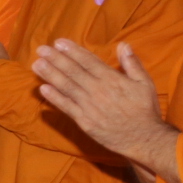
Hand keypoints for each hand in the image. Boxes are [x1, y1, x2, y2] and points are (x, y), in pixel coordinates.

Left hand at [33, 39, 181, 182]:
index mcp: (112, 79)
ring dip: (51, 75)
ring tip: (37, 64)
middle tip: (41, 49)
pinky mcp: (84, 122)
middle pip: (73, 72)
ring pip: (67, 87)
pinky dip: (54, 98)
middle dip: (56, 59)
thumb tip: (123, 45)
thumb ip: (132, 63)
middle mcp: (98, 90)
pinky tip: (43, 88)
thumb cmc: (145, 110)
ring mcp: (90, 107)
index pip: (88, 61)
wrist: (144, 139)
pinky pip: (67, 107)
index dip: (72, 51)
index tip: (59, 43)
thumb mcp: (145, 83)